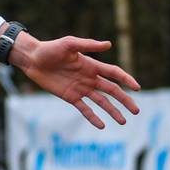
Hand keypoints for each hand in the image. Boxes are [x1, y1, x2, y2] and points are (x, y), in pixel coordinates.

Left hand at [12, 33, 140, 128]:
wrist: (32, 59)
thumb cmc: (50, 49)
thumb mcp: (69, 44)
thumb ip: (88, 45)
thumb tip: (109, 44)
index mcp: (92, 65)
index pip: (114, 73)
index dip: (126, 80)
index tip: (137, 88)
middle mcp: (89, 78)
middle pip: (112, 90)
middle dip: (125, 100)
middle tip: (136, 110)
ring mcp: (80, 88)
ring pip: (101, 102)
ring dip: (112, 111)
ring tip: (123, 122)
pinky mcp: (70, 96)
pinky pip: (84, 109)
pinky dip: (93, 117)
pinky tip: (102, 125)